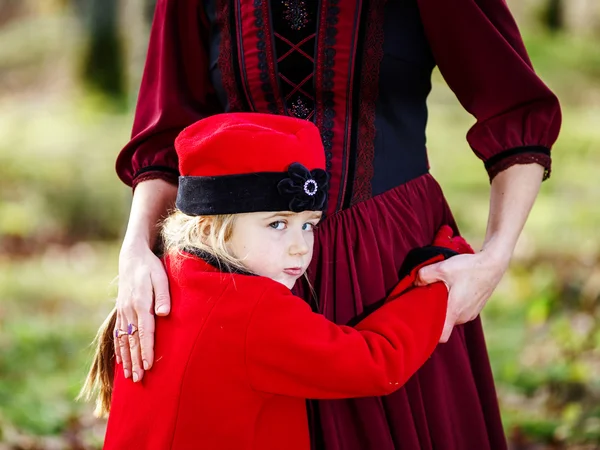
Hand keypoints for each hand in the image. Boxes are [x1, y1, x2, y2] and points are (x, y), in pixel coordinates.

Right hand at [115, 239, 170, 381]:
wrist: (132, 257)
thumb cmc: (151, 268)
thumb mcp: (161, 277)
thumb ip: (162, 296)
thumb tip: (164, 313)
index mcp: (140, 303)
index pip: (145, 331)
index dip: (147, 350)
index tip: (148, 365)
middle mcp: (128, 310)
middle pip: (133, 340)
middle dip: (135, 361)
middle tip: (138, 379)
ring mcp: (123, 312)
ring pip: (124, 340)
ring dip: (127, 359)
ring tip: (129, 376)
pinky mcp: (121, 311)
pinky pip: (118, 334)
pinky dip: (119, 349)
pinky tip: (120, 361)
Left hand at [415, 248, 508, 342]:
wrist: (493, 264)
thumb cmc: (469, 267)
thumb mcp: (442, 268)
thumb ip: (424, 275)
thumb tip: (415, 282)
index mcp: (455, 311)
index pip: (441, 336)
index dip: (430, 334)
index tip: (421, 323)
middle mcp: (464, 317)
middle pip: (444, 323)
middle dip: (434, 314)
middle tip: (426, 300)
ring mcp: (471, 313)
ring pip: (452, 317)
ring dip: (445, 308)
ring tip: (440, 293)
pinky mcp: (476, 308)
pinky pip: (460, 311)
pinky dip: (454, 304)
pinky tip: (451, 290)